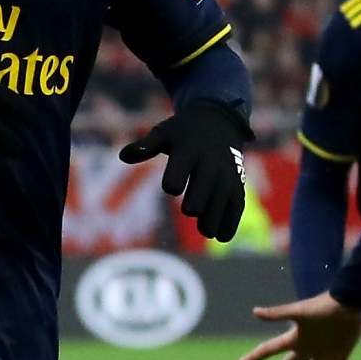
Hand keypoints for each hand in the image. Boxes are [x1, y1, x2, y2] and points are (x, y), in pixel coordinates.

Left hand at [120, 101, 251, 242]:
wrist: (218, 123)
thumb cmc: (182, 133)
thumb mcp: (163, 133)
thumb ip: (145, 146)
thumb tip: (123, 156)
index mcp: (188, 151)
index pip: (181, 169)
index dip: (174, 181)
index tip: (171, 188)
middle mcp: (210, 163)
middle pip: (204, 189)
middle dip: (196, 203)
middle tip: (188, 209)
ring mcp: (226, 175)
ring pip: (222, 201)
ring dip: (213, 219)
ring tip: (204, 230)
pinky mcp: (237, 185)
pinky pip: (236, 207)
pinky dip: (230, 223)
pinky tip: (220, 236)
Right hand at [238, 291, 360, 359]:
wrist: (350, 303)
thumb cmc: (324, 306)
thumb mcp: (299, 311)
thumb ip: (278, 314)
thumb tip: (254, 311)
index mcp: (295, 338)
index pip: (270, 349)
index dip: (255, 356)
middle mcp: (307, 347)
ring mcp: (323, 353)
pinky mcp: (340, 356)